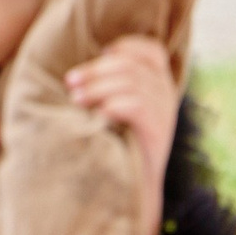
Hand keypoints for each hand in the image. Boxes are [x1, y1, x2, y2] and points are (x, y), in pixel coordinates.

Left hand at [67, 36, 179, 194]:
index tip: (100, 53)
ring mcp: (164, 114)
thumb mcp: (115, 111)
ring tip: (76, 100)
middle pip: (132, 66)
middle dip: (96, 70)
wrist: (131, 187)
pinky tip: (98, 117)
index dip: (127, 47)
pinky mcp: (158, 132)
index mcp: (158, 86)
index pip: (152, 52)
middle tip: (70, 82)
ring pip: (131, 83)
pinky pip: (136, 106)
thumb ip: (110, 89)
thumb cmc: (114, 145)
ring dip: (98, 89)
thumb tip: (79, 73)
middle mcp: (165, 96)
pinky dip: (113, 106)